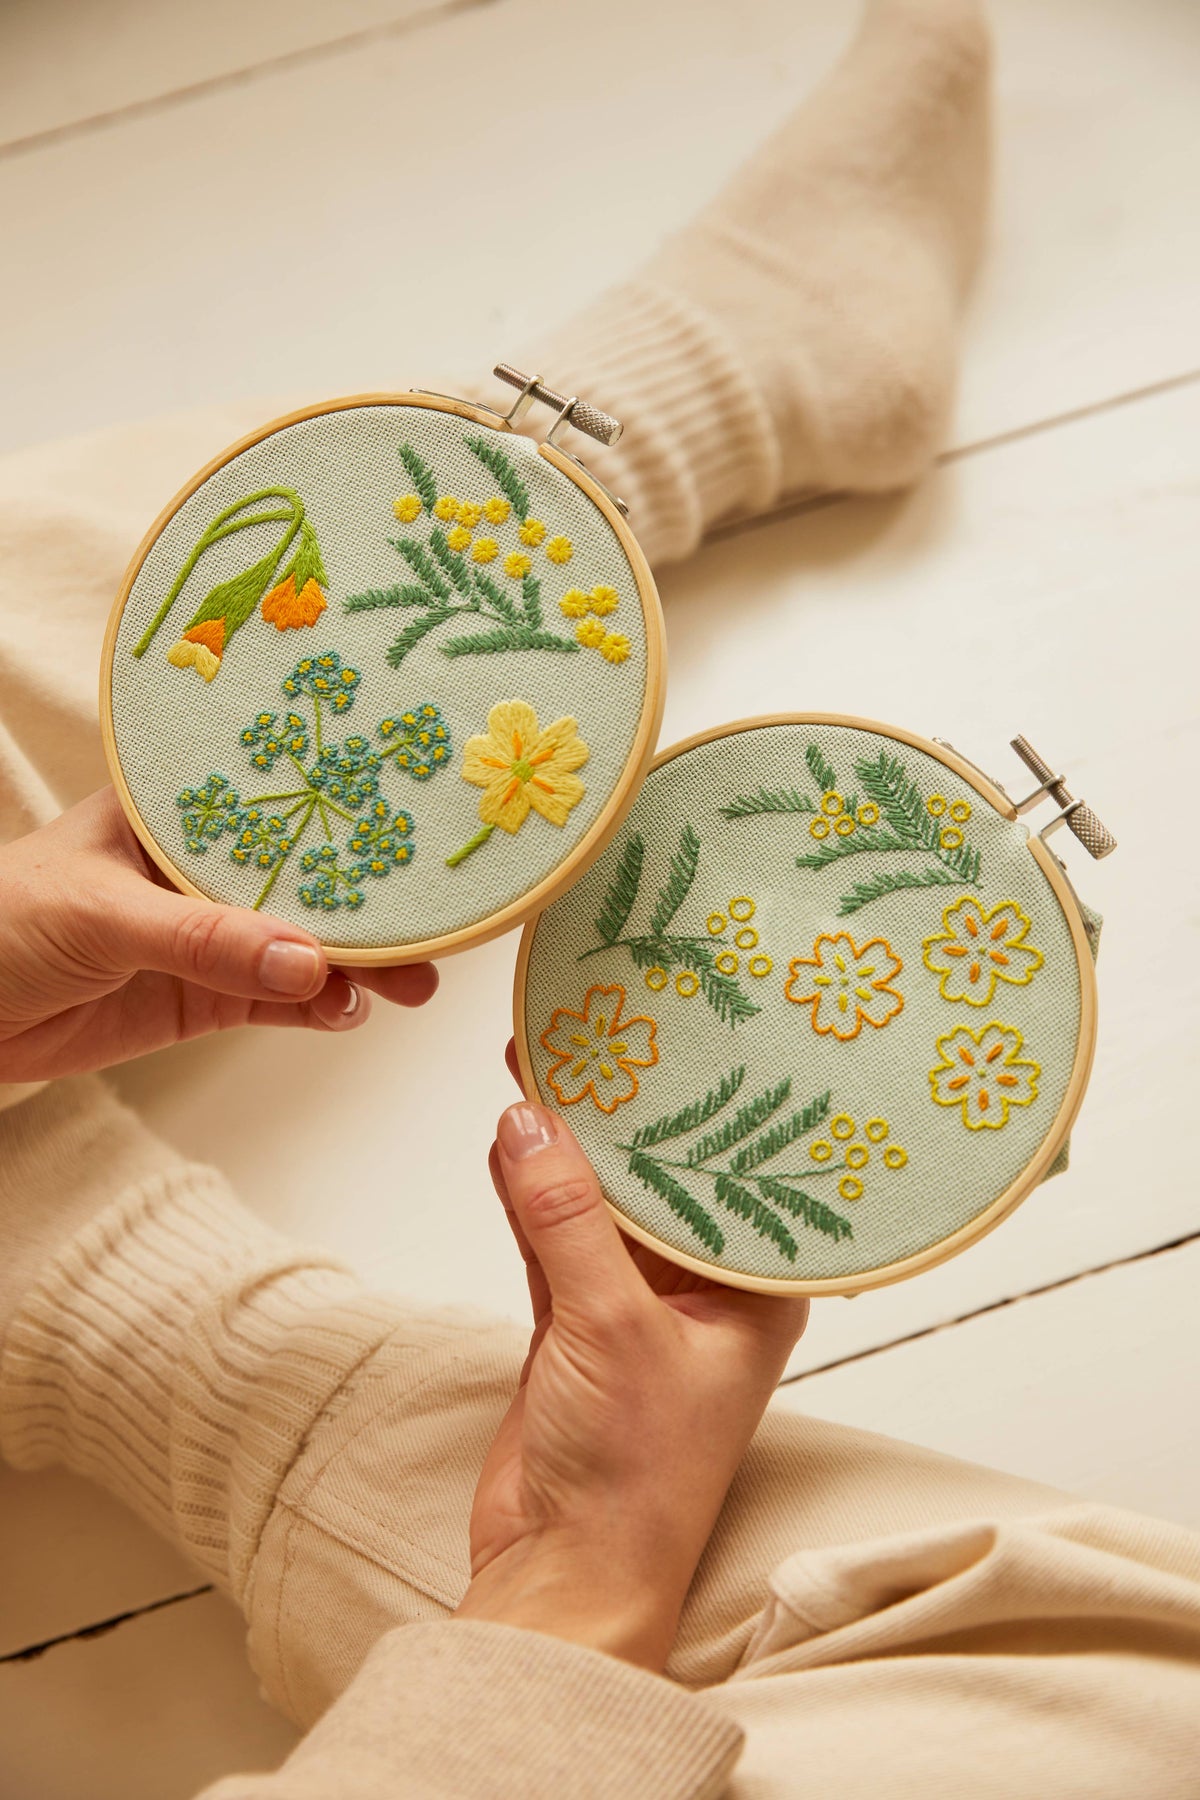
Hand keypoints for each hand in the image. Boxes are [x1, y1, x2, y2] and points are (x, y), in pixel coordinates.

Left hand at [0, 788, 437, 1080]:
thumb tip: (307, 962)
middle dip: (375, 901)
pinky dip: (320, 1010)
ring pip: (309, 945)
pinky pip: (280, 1003)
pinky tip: (348, 1014)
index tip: (418, 826)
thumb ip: (203, 939)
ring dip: (362, 966)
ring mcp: (214, 935)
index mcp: (180, 809)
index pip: (279, 798)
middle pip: (311, 876)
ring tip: (411, 987)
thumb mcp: (99, 912)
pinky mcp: (207, 998)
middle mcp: (209, 866)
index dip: (348, 806)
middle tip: (438, 930)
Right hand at [456, 1045, 807, 1670]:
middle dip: (623, 1112)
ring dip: (564, 1145)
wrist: (564, 1573)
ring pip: (598, 1203)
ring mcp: (633, 1308)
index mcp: (753, 1292)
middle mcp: (702, 1293)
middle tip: (589, 1031)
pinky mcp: (573, 1326)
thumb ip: (566, 1218)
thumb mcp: (609, 1327)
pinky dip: (527, 1193)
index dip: (703, 1102)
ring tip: (539, 1059)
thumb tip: (529, 1120)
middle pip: (661, 1177)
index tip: (671, 1034)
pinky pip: (551, 1238)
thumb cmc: (634, 1478)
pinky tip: (508, 1141)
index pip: (734, 1172)